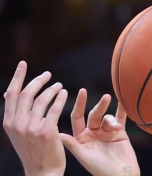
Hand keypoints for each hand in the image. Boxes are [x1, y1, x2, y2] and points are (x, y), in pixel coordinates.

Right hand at [3, 61, 66, 175]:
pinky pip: (54, 108)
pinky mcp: (47, 131)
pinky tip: (65, 93)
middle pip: (26, 93)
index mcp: (9, 123)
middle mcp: (17, 123)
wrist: (42, 172)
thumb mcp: (18, 133)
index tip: (24, 64)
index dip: (18, 77)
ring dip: (51, 89)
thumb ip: (16, 115)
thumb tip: (10, 94)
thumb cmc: (33, 151)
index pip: (11, 94)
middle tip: (48, 74)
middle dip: (38, 80)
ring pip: (41, 99)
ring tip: (59, 85)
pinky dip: (60, 98)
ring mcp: (31, 127)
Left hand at [59, 89, 139, 175]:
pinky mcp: (119, 133)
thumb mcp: (84, 156)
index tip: (82, 91)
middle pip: (94, 115)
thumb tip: (57, 133)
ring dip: (111, 119)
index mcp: (81, 138)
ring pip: (107, 118)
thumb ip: (73, 144)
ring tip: (115, 126)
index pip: (77, 117)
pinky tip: (124, 102)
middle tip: (106, 98)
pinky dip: (122, 110)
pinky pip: (120, 118)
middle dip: (99, 106)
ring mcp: (106, 132)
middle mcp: (93, 133)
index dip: (79, 104)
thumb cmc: (100, 170)